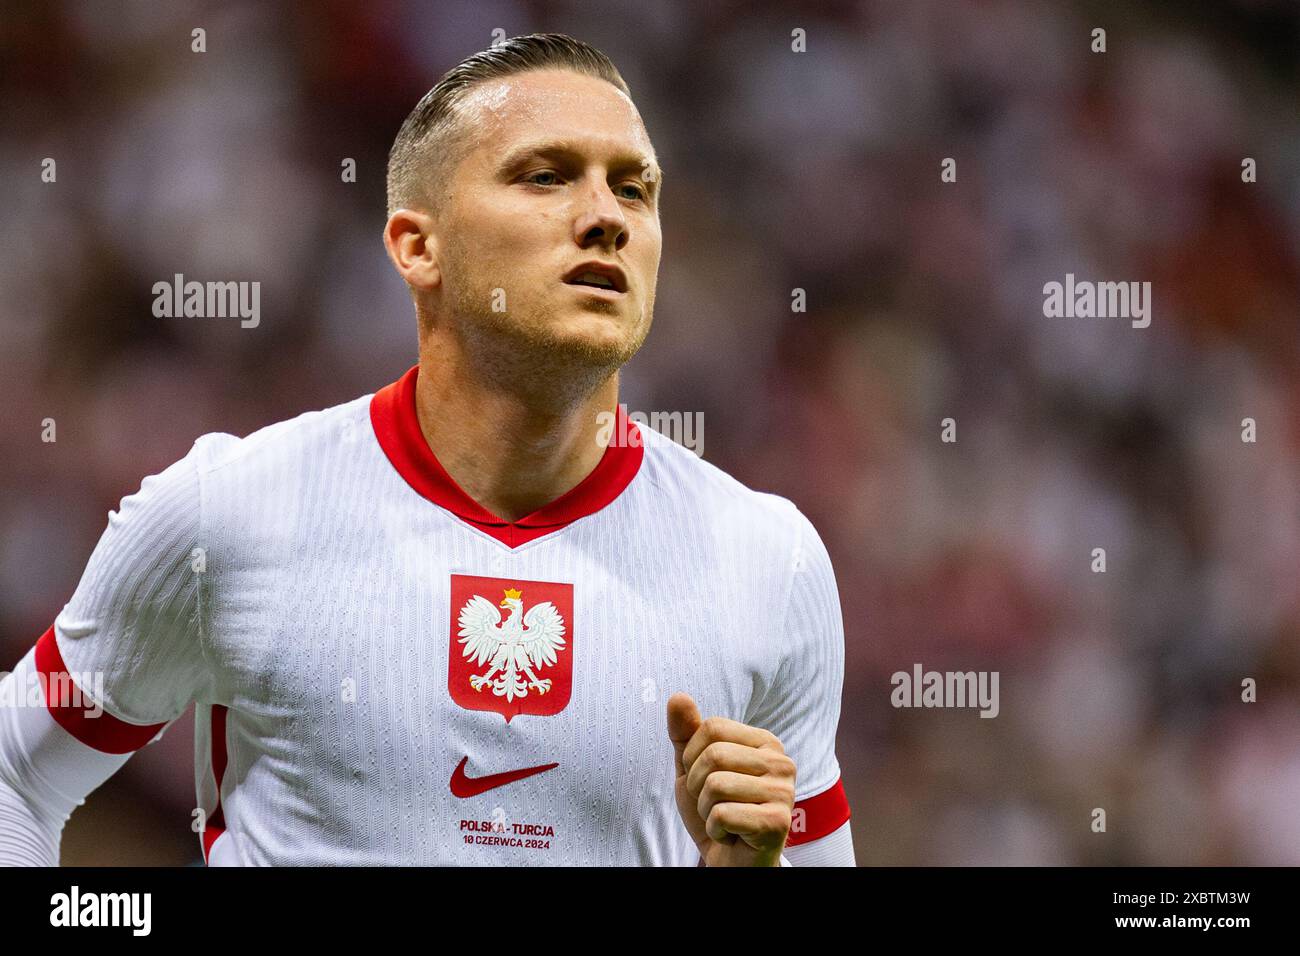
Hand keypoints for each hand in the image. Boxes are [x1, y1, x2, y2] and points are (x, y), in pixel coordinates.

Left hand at [665, 692, 795, 866]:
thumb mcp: (693, 768)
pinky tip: (731, 834)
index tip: (703, 778)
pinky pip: (722, 814)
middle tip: (712, 803)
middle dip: (698, 785)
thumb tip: (677, 696)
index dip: (693, 755)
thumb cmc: (717, 810)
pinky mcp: (778, 822)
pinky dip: (715, 829)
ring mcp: (783, 792)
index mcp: (765, 742)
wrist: (733, 860)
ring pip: (716, 785)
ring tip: (723, 819)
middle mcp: (781, 762)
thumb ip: (685, 733)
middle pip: (714, 755)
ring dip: (706, 810)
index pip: (712, 727)